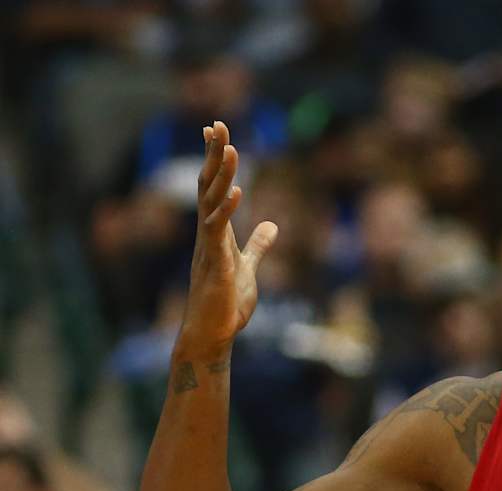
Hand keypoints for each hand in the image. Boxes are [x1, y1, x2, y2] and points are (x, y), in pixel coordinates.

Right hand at [182, 121, 277, 349]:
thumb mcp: (249, 268)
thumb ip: (258, 246)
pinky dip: (227, 210)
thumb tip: (272, 224)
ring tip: (230, 148)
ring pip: (211, 203)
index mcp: (215, 231)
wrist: (212, 333)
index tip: (216, 131)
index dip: (215, 160)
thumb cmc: (226, 303)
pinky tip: (238, 191)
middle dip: (213, 155)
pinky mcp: (216, 263)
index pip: (213, 187)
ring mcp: (208, 246)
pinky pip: (219, 230)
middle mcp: (207, 233)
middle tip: (217, 124)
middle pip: (208, 186)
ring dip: (222, 176)